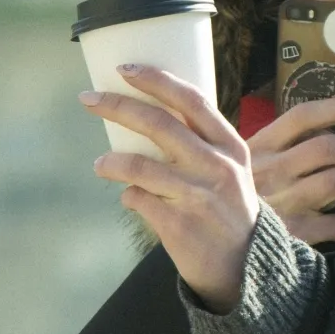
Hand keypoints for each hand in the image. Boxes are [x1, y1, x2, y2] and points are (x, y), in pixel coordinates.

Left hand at [81, 66, 258, 312]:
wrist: (246, 264)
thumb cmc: (231, 208)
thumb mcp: (230, 168)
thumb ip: (201, 143)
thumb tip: (147, 116)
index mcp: (230, 145)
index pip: (191, 100)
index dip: (156, 80)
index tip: (124, 69)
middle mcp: (216, 166)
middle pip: (158, 125)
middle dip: (117, 106)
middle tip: (89, 99)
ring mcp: (196, 195)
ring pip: (138, 166)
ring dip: (111, 162)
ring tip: (100, 164)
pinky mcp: (177, 224)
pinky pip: (137, 199)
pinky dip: (128, 196)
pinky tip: (132, 198)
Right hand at [247, 96, 334, 245]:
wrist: (216, 242)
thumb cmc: (233, 200)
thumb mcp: (244, 165)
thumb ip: (277, 148)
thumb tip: (326, 131)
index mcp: (259, 146)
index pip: (304, 115)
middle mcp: (270, 169)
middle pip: (329, 147)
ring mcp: (279, 201)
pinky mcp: (289, 233)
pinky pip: (331, 224)